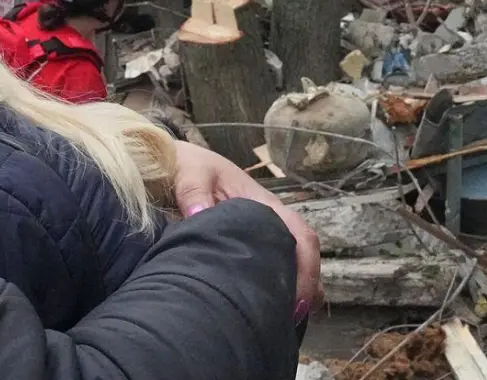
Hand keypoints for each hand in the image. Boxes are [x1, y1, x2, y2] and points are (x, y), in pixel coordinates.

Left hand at [172, 141, 323, 315]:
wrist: (179, 165)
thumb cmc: (189, 169)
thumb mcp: (191, 174)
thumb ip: (194, 192)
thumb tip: (199, 214)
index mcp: (264, 205)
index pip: (301, 236)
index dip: (306, 268)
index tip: (296, 298)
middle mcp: (271, 221)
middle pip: (305, 255)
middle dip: (308, 287)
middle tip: (293, 318)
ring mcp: (263, 233)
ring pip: (294, 263)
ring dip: (297, 289)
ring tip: (287, 320)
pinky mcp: (251, 245)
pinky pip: (275, 266)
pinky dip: (280, 287)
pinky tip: (269, 309)